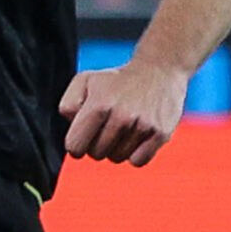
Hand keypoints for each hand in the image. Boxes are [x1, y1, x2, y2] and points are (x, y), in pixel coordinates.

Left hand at [59, 57, 187, 166]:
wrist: (159, 70)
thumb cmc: (115, 80)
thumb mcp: (84, 81)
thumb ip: (68, 106)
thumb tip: (72, 131)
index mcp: (99, 105)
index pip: (75, 146)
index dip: (76, 144)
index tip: (83, 136)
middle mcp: (122, 117)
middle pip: (96, 154)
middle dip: (96, 144)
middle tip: (105, 128)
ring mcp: (144, 126)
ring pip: (117, 158)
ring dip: (116, 148)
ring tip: (122, 128)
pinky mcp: (161, 134)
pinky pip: (138, 161)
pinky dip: (135, 154)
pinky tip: (136, 136)